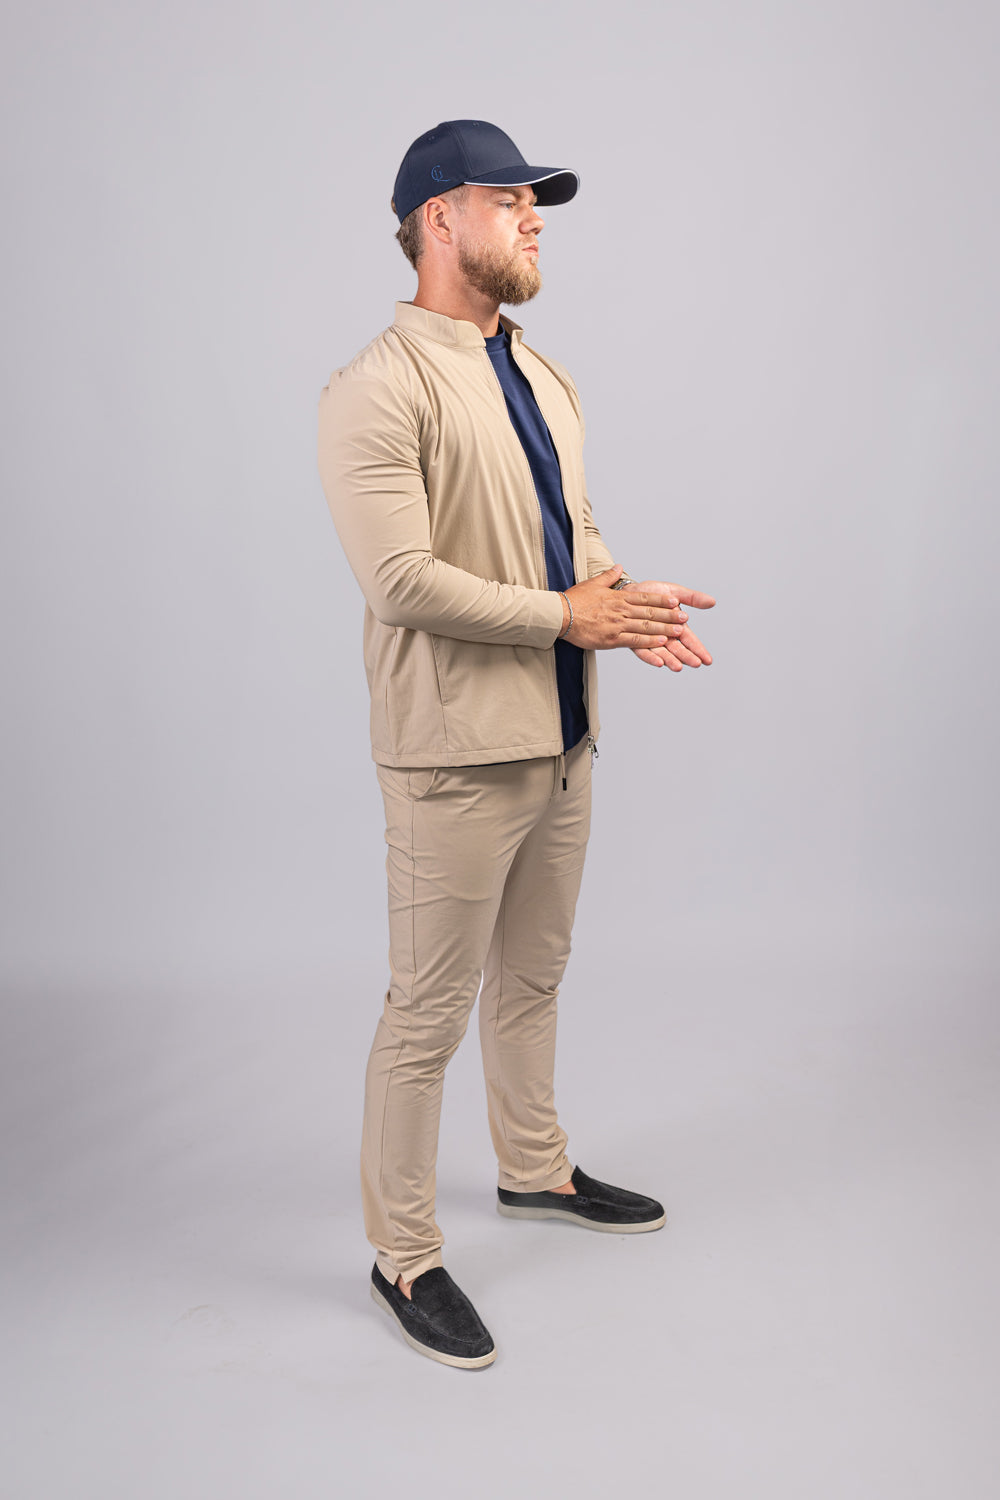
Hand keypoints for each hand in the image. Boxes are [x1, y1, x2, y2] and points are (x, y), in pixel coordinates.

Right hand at [561, 565, 688, 650]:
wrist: (559, 615)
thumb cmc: (574, 600)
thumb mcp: (593, 583)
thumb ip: (609, 576)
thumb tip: (619, 567)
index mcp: (618, 597)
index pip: (645, 597)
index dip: (662, 600)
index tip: (676, 601)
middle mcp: (620, 611)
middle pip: (650, 612)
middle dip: (669, 615)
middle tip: (684, 617)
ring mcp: (617, 625)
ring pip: (645, 627)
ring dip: (664, 629)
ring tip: (679, 631)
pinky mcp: (611, 639)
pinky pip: (634, 640)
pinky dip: (649, 641)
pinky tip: (661, 642)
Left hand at [627, 580, 715, 670]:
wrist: (628, 590)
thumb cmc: (652, 593)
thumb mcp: (675, 592)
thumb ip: (693, 598)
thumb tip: (712, 602)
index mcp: (675, 626)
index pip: (690, 640)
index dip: (699, 649)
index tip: (708, 659)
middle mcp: (664, 636)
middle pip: (678, 649)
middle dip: (687, 657)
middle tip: (696, 663)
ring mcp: (649, 640)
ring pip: (662, 653)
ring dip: (671, 660)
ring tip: (678, 666)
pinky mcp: (634, 641)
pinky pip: (643, 651)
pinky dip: (651, 657)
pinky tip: (659, 663)